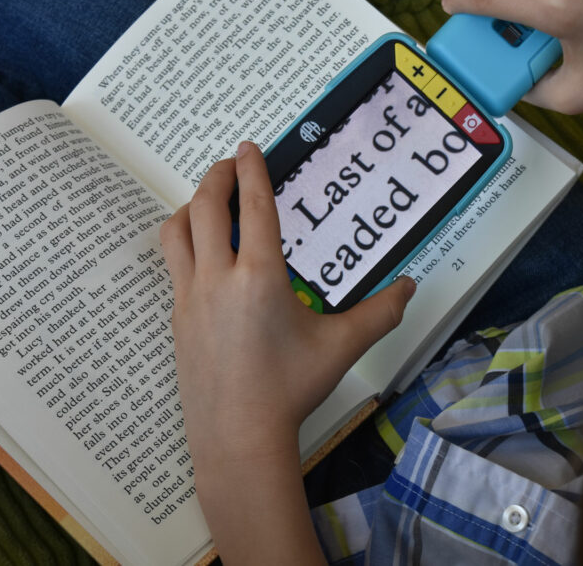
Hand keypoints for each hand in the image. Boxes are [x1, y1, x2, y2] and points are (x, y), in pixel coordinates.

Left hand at [160, 141, 414, 563]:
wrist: (237, 437)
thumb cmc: (289, 390)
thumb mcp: (342, 348)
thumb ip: (380, 313)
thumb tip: (409, 288)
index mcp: (259, 276)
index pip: (252, 205)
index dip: (252, 169)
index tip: (249, 146)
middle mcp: (217, 278)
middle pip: (204, 207)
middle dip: (216, 176)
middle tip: (230, 163)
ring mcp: (189, 298)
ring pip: (175, 232)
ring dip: (190, 207)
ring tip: (208, 203)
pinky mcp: (176, 319)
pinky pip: (173, 266)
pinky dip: (184, 243)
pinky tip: (203, 257)